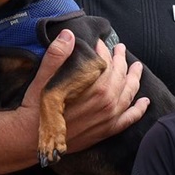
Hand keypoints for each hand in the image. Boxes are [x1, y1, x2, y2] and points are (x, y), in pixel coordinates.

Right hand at [26, 31, 150, 152]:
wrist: (29, 140)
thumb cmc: (36, 108)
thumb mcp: (43, 78)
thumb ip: (57, 56)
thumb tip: (69, 35)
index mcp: (95, 88)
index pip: (106, 64)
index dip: (104, 51)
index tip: (100, 43)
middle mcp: (107, 103)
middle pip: (120, 77)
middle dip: (121, 60)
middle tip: (120, 48)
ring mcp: (109, 118)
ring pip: (129, 94)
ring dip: (134, 79)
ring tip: (137, 67)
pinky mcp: (106, 131)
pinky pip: (129, 119)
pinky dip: (139, 109)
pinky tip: (144, 102)